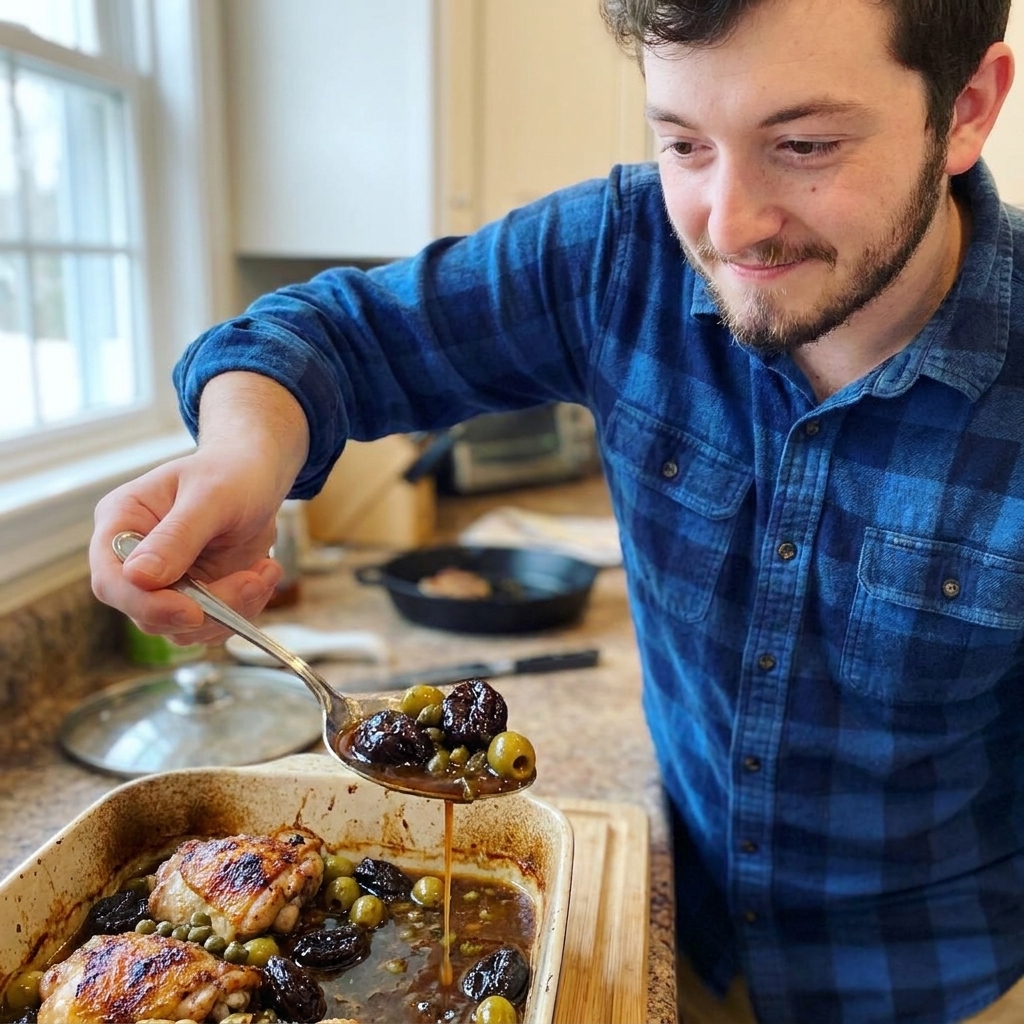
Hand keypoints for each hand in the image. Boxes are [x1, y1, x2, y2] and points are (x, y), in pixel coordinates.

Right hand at [90, 371, 310, 644]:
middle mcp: (135, 560)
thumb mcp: (210, 496)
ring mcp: (165, 583)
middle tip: (252, 581)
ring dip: (232, 609)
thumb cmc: (230, 473)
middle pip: (149, 613)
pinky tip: (264, 573)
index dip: (145, 604)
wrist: (258, 477)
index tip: (191, 611)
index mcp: (121, 523)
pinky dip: (245, 608)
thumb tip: (139, 578)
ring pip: (184, 627)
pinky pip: (213, 625)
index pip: (111, 580)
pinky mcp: (196, 597)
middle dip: (206, 608)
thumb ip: (177, 536)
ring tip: (264, 571)